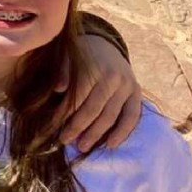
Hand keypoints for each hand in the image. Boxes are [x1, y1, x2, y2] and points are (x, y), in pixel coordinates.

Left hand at [56, 34, 141, 151]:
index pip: (78, 97)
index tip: (54, 127)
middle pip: (94, 110)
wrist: (105, 44)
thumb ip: (63, 71)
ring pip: (111, 116)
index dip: (65, 114)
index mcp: (94, 69)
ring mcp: (127, 86)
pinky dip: (122, 132)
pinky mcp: (137, 93)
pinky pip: (132, 116)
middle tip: (65, 141)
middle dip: (78, 128)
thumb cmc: (80, 55)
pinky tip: (110, 144)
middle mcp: (113, 78)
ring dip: (96, 134)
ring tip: (83, 147)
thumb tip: (58, 89)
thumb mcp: (67, 57)